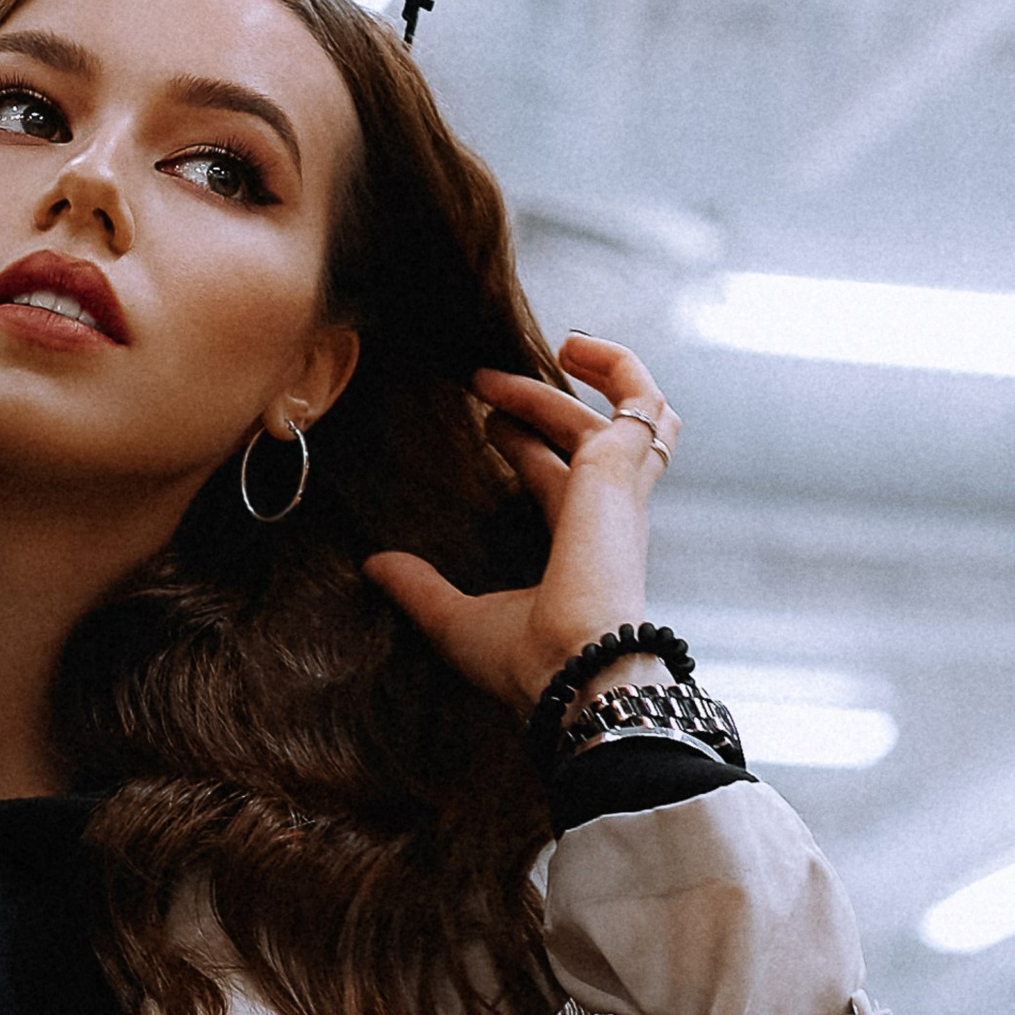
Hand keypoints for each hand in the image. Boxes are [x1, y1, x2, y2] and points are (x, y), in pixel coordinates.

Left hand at [363, 333, 680, 723]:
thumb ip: (419, 589)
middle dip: (543, 409)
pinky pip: (640, 399)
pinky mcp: (621, 467)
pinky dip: (618, 364)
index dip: (528, 452)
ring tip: (548, 344)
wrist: (573, 670)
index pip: (559, 487)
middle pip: (591, 444)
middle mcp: (608, 520)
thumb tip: (374, 565)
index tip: (487, 428)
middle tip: (484, 383)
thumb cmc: (528, 664)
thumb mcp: (455, 620)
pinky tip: (573, 344)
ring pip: (626, 417)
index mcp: (579, 555)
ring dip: (587, 379)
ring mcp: (620, 492)